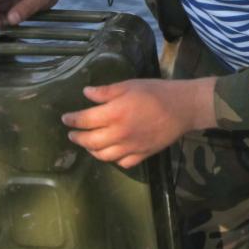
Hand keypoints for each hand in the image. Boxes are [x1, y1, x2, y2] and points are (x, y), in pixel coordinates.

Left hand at [62, 77, 216, 168]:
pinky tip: (112, 152)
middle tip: (72, 135)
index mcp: (114, 114)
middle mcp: (119, 133)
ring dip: (92, 151)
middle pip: (91, 142)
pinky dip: (113, 159)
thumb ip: (106, 92)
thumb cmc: (155, 92)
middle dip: (78, 139)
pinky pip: (123, 163)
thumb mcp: (129, 85)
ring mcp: (131, 147)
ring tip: (89, 145)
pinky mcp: (143, 154)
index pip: (85, 120)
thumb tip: (86, 93)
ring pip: (104, 156)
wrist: (183, 107)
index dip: (72, 120)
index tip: (66, 119)